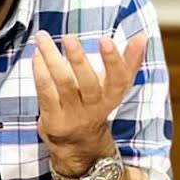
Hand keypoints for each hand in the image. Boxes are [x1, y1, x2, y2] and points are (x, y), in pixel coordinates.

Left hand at [32, 30, 146, 175]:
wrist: (78, 144)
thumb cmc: (96, 103)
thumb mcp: (115, 87)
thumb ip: (129, 62)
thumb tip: (143, 36)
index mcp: (112, 97)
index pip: (118, 80)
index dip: (113, 60)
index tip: (105, 39)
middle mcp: (94, 108)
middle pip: (88, 83)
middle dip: (78, 59)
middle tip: (69, 37)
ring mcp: (73, 115)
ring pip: (63, 83)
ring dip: (51, 58)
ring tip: (43, 38)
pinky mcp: (53, 119)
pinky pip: (46, 92)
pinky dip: (40, 72)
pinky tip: (37, 55)